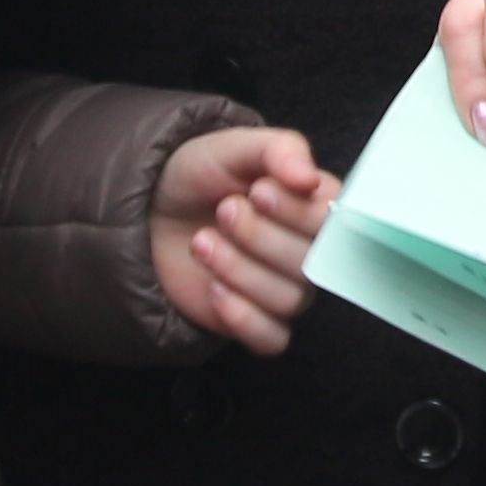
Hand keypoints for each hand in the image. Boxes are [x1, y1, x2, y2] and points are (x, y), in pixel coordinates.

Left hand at [152, 124, 331, 356]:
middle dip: (261, 237)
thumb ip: (279, 150)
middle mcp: (308, 251)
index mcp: (313, 206)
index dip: (298, 211)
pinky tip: (214, 289)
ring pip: (289, 299)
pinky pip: (272, 338)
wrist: (151, 210)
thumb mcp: (234, 147)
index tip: (257, 191)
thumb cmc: (200, 175)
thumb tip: (309, 177)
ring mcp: (284, 289)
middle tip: (224, 211)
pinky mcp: (256, 322)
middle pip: (312, 263)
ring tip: (203, 242)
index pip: (334, 220)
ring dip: (241, 270)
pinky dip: (244, 317)